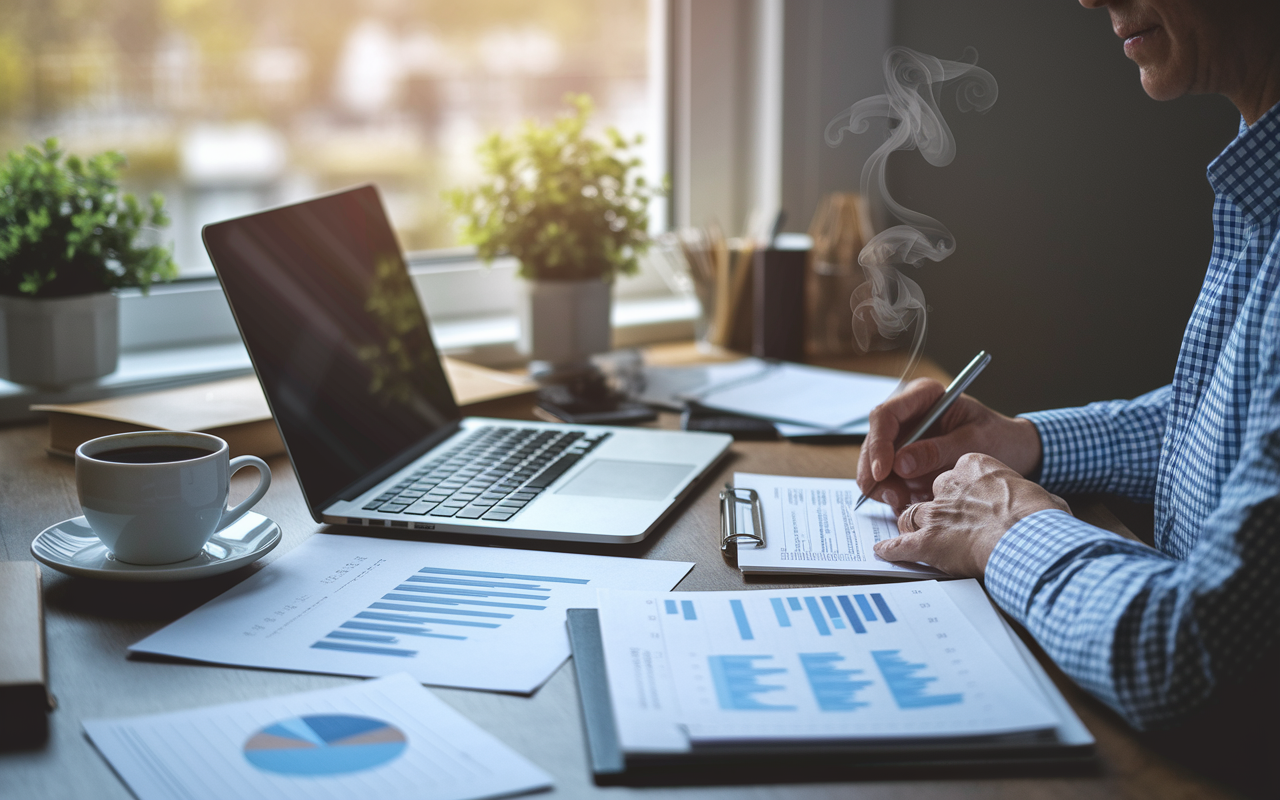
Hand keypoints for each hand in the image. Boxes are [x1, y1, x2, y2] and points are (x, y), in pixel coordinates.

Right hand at [857, 378, 1042, 512]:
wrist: (1013, 451)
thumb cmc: (998, 438)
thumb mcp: (973, 442)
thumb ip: (937, 451)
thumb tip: (900, 464)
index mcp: (923, 395)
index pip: (885, 415)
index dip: (878, 444)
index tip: (884, 472)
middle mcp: (907, 414)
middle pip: (873, 441)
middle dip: (875, 471)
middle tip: (892, 496)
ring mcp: (902, 438)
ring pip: (874, 462)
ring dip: (882, 486)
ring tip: (904, 501)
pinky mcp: (903, 460)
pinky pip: (885, 478)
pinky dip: (891, 493)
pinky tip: (907, 502)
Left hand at [873, 453, 1069, 576]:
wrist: (1027, 537)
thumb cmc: (1040, 517)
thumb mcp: (1043, 497)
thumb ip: (1032, 498)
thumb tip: (1050, 506)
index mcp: (976, 467)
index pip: (958, 473)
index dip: (962, 490)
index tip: (969, 501)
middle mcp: (949, 486)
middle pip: (932, 493)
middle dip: (937, 508)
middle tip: (944, 521)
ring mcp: (935, 513)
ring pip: (910, 514)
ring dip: (910, 526)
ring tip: (909, 534)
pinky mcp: (927, 540)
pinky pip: (900, 544)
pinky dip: (891, 549)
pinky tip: (883, 552)